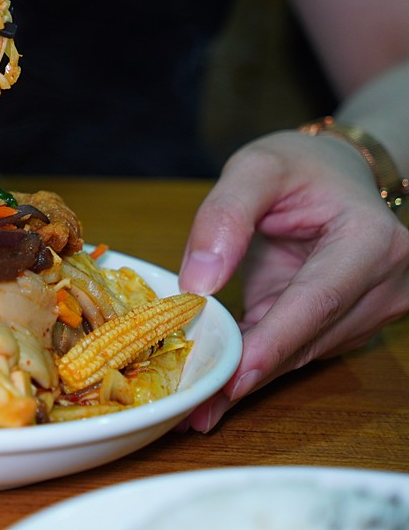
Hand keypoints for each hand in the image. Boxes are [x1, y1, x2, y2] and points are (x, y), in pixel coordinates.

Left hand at [178, 130, 408, 431]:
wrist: (337, 172)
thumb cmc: (298, 167)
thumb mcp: (254, 169)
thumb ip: (224, 216)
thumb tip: (197, 283)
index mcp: (369, 241)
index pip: (316, 302)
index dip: (271, 344)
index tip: (230, 379)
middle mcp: (385, 282)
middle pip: (309, 338)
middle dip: (249, 375)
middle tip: (192, 409)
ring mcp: (374, 308)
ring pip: (303, 353)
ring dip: (249, 379)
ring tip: (194, 405)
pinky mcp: (350, 323)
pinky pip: (299, 349)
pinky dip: (258, 366)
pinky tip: (218, 386)